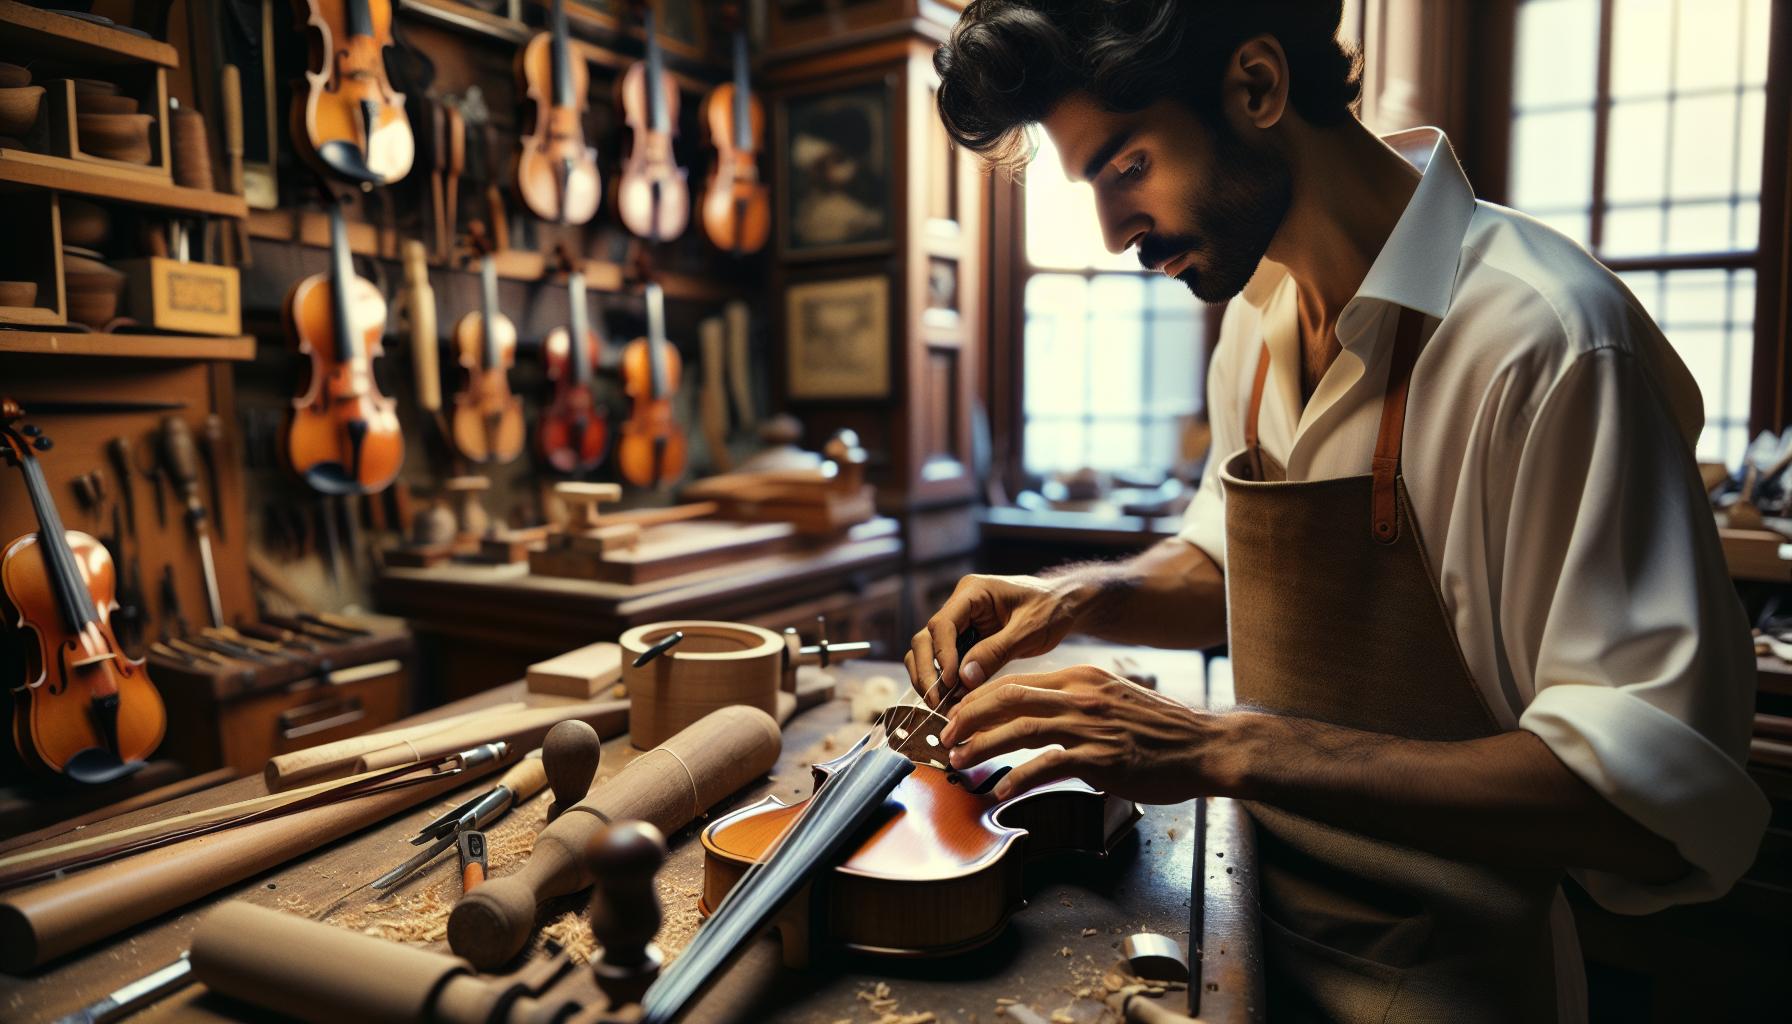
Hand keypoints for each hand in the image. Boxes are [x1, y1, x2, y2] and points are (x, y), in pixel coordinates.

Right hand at [905, 573, 1083, 706]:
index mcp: (972, 592)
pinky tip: (952, 702)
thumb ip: (996, 652)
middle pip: (926, 638)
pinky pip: (945, 661)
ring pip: (928, 651)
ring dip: (930, 678)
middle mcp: (959, 605)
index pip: (942, 624)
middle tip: (937, 702)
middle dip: (927, 671)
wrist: (1066, 605)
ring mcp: (960, 623)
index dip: (941, 655)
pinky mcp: (965, 640)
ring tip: (941, 706)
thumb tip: (963, 678)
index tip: (950, 682)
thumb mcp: (1029, 630)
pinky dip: (944, 681)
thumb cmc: (1052, 609)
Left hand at [937, 664, 1237, 802]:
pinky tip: (1001, 792)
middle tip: (945, 738)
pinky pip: (1048, 766)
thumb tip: (1039, 718)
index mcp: (1081, 678)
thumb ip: (1077, 703)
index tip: (957, 716)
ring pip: (1021, 729)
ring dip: (984, 746)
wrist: (1204, 746)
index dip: (979, 699)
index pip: (1016, 682)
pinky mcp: (1101, 757)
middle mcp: (1081, 696)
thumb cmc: (1160, 730)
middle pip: (1009, 698)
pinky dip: (1018, 779)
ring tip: (961, 762)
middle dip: (969, 718)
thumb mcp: (1113, 700)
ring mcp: (1091, 726)